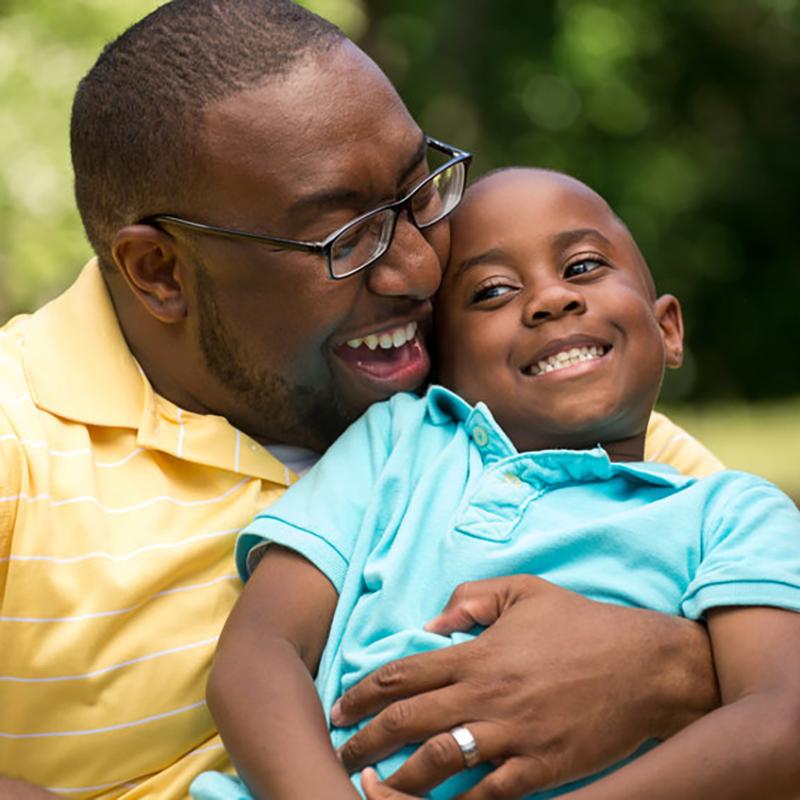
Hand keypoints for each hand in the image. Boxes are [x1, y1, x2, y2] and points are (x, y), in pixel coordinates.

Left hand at [333, 575, 713, 798]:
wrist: (644, 665)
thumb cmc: (581, 624)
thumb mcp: (524, 591)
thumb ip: (472, 598)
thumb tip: (431, 624)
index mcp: (478, 654)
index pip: (404, 675)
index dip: (363, 692)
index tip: (340, 707)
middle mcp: (486, 695)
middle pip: (408, 722)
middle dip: (364, 740)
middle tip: (341, 752)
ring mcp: (513, 735)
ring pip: (438, 763)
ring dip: (397, 780)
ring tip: (370, 787)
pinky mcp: (541, 767)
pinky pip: (489, 796)